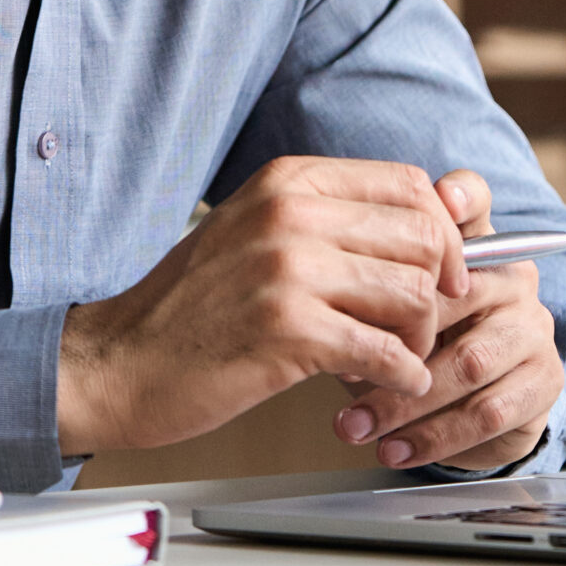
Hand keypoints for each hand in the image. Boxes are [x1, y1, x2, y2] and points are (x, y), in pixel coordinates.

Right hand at [57, 156, 469, 454]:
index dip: (444, 235)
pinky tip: (383, 385)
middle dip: (438, 291)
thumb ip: (327, 220)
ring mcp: (288, 269)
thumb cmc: (191, 307)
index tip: (445, 274)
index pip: (410, 187)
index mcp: (288, 180)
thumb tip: (426, 228)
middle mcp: (291, 212)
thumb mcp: (255, 232)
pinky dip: (400, 376)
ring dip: (418, 339)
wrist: (120, 361)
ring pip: (414, 295)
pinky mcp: (288, 330)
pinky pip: (386, 352)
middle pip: (424, 239)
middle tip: (417, 327)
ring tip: (393, 360)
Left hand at [331, 169, 562, 472]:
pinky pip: (486, 411)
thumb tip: (322, 294)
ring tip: (353, 424)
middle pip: (458, 295)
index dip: (463, 196)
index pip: (478, 201)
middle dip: (394, 337)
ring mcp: (533, 327)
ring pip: (469, 362)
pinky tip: (394, 449)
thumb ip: (366, 287)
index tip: (439, 200)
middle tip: (340, 368)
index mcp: (476, 243)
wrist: (464, 410)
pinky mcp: (543, 382)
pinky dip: (432, 436)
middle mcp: (513, 276)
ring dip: (404, 401)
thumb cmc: (412, 340)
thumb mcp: (382, 309)